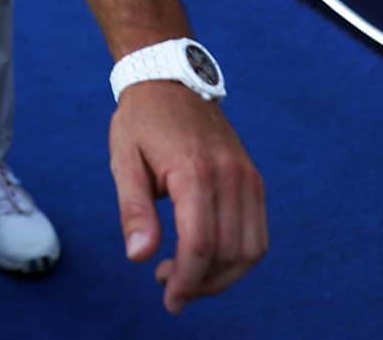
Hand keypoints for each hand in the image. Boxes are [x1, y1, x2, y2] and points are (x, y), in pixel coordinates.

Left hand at [109, 83, 266, 314]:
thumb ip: (134, 211)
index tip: (169, 300)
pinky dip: (239, 257)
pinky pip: (258, 233)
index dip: (186, 280)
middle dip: (202, 283)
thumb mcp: (124, 161)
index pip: (200, 245)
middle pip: (229, 253)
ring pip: (251, 250)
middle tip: (169, 288)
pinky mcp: (254, 179)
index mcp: (194, 172)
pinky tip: (208, 258)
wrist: (171, 81)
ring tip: (187, 276)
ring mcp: (248, 178)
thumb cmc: (141, 122)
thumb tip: (138, 257)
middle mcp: (231, 176)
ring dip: (223, 276)